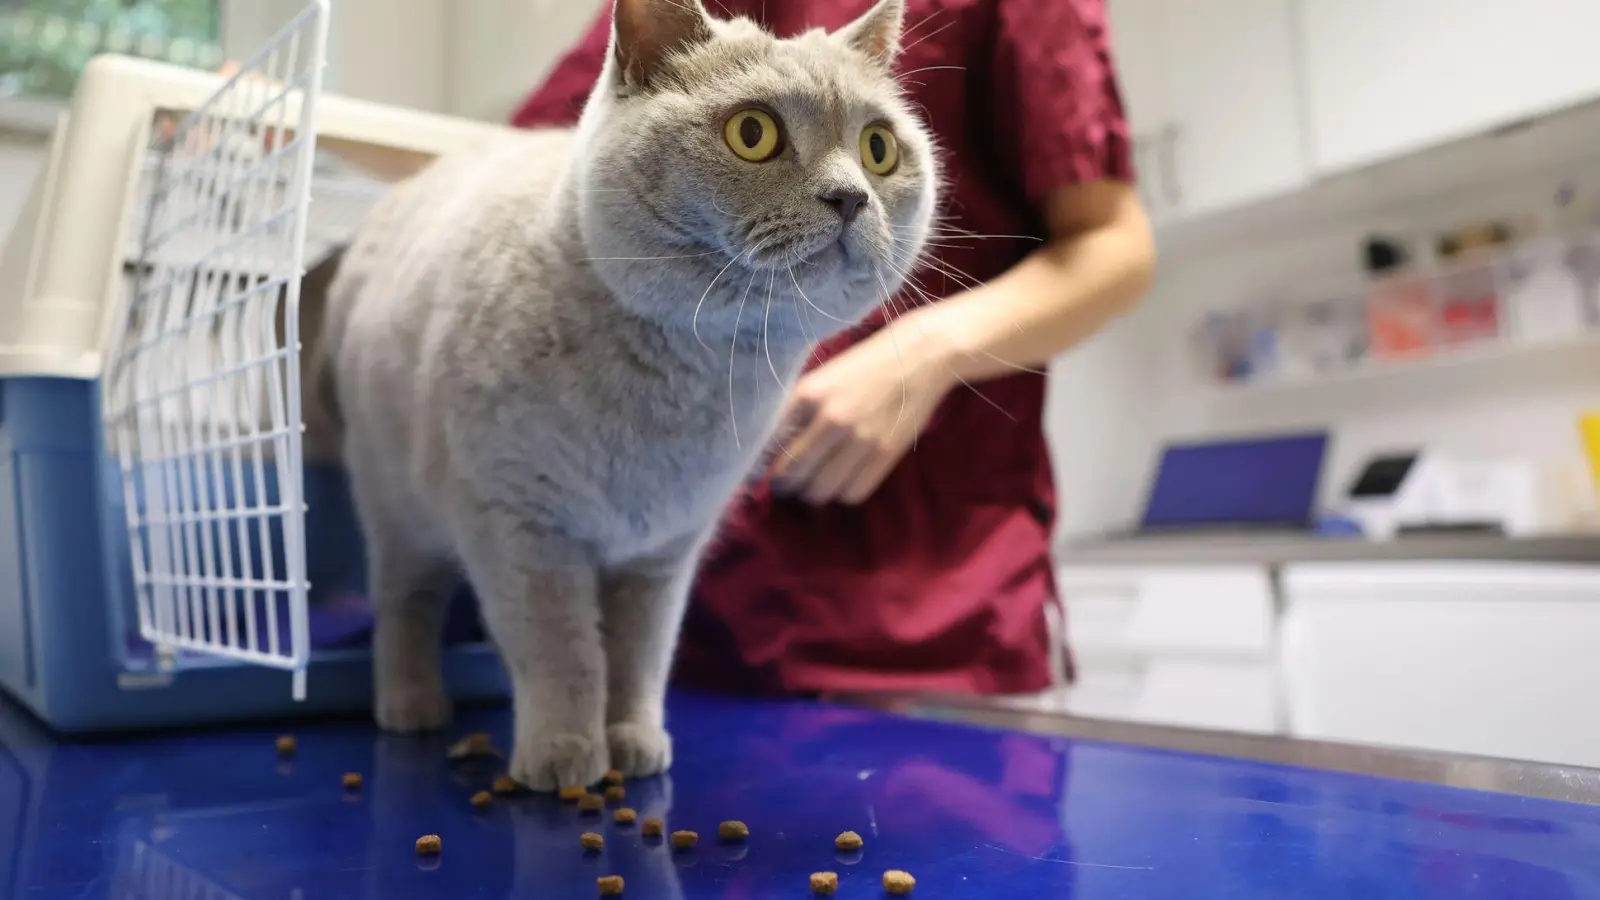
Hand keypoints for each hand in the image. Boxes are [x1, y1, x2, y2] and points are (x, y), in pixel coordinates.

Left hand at [768, 323, 953, 505]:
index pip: (774, 445)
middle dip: (786, 484)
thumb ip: (798, 409)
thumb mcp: (822, 377)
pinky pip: (853, 493)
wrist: (919, 357)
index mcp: (809, 394)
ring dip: (813, 492)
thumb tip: (774, 446)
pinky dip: (843, 493)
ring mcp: (860, 440)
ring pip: (821, 490)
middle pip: (794, 474)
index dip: (767, 464)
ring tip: (815, 484)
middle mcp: (831, 419)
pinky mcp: (885, 454)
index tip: (768, 470)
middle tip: (788, 483)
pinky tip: (842, 481)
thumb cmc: (865, 363)